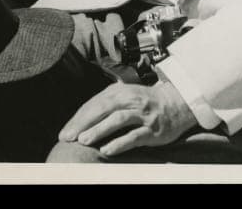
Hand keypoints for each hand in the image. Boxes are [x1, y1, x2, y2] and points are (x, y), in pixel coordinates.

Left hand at [58, 81, 197, 157]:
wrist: (176, 103)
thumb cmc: (144, 102)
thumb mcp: (125, 97)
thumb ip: (106, 105)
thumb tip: (80, 121)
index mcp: (119, 92)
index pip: (94, 104)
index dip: (78, 118)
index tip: (64, 132)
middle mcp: (130, 100)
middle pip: (102, 109)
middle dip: (83, 123)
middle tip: (68, 137)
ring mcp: (142, 114)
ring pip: (117, 120)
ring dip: (99, 130)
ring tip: (83, 140)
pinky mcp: (152, 129)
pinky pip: (134, 136)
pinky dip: (119, 143)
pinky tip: (106, 150)